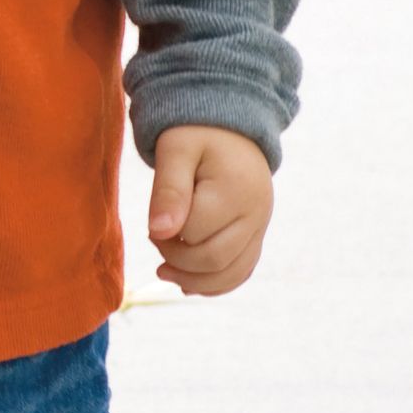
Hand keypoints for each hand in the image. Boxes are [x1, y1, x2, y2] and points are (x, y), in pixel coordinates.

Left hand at [145, 126, 273, 295]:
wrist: (231, 128)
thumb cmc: (197, 135)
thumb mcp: (176, 151)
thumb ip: (168, 190)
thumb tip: (159, 233)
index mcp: (234, 190)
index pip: (194, 234)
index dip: (165, 236)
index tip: (152, 224)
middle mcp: (255, 213)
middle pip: (214, 260)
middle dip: (177, 260)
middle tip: (156, 241)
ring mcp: (260, 227)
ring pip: (230, 274)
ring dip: (193, 280)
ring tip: (165, 270)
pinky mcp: (257, 236)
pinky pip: (241, 272)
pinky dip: (215, 284)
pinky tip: (188, 283)